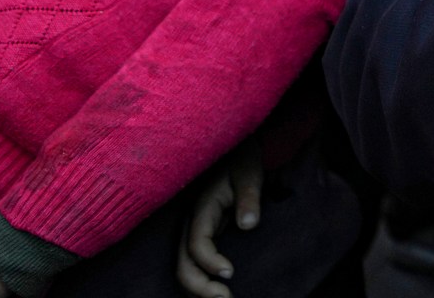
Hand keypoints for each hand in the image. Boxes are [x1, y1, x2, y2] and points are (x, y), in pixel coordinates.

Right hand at [174, 142, 264, 297]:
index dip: (210, 262)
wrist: (238, 149)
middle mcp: (193, 221)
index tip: (230, 273)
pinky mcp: (203, 232)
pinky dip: (201, 278)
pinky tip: (216, 288)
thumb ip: (249, 198)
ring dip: (199, 287)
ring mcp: (195, 228)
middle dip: (200, 286)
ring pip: (184, 266)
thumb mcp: (249, 173)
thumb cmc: (244, 160)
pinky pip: (193, 261)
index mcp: (201, 207)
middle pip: (184, 262)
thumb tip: (248, 224)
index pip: (196, 243)